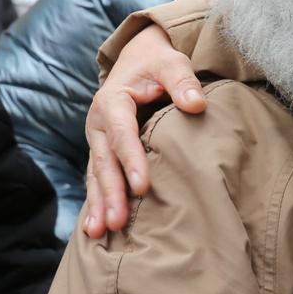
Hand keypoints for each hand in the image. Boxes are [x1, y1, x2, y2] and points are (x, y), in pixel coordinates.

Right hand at [80, 22, 203, 238]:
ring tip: (99, 233)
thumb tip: (196, 104)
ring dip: (99, 204)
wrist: (138, 59)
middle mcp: (99, 123)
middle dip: (111, 193)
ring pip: (96, 175)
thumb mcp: (172, 63)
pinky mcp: (103, 151)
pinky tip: (96, 230)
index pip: (122, 134)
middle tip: (118, 222)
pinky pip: (97, 179)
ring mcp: (98, 140)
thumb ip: (183, 81)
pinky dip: (97, 202)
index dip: (131, 160)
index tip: (143, 186)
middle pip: (105, 162)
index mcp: (113, 102)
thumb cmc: (158, 63)